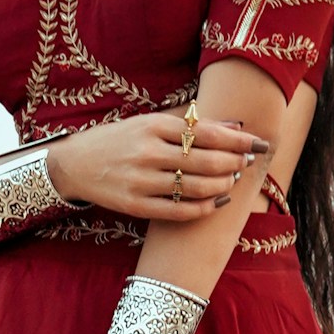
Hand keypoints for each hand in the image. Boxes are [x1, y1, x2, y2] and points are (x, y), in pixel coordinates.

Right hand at [46, 112, 269, 221]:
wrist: (75, 164)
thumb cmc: (119, 140)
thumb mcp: (150, 122)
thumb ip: (191, 124)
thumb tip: (234, 127)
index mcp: (154, 126)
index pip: (206, 133)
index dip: (237, 140)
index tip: (258, 144)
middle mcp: (148, 152)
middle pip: (206, 161)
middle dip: (234, 163)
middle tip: (246, 163)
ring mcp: (141, 181)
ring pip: (196, 187)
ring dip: (222, 185)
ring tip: (232, 180)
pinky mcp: (136, 206)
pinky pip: (179, 211)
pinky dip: (204, 208)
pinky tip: (217, 202)